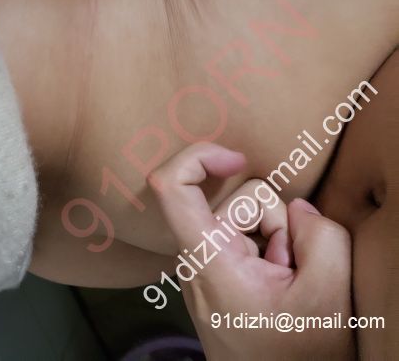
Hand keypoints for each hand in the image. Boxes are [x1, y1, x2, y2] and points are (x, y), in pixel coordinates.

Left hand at [147, 142, 353, 360]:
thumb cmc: (292, 356)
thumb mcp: (325, 296)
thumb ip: (321, 238)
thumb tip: (299, 210)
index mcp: (208, 258)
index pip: (171, 187)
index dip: (197, 157)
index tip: (236, 160)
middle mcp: (197, 255)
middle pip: (237, 198)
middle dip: (276, 223)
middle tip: (288, 270)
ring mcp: (207, 262)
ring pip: (248, 215)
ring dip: (276, 239)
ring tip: (283, 280)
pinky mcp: (218, 267)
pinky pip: (247, 236)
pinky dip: (269, 248)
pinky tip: (277, 279)